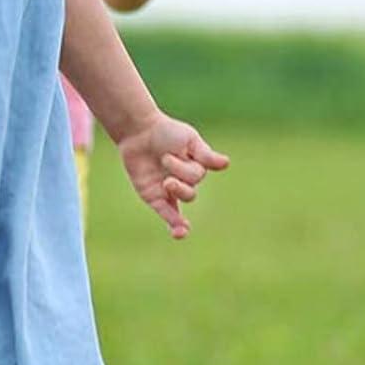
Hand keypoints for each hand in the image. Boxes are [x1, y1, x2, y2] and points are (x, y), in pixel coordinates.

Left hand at [116, 114, 228, 238]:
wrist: (137, 131)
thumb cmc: (165, 132)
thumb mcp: (189, 140)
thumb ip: (205, 155)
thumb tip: (226, 164)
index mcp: (195, 167)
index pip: (199, 176)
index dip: (188, 167)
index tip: (180, 151)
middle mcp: (184, 180)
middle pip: (192, 188)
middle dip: (182, 175)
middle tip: (165, 158)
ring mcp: (169, 190)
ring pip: (184, 198)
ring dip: (178, 190)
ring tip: (166, 181)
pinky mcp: (154, 197)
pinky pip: (167, 214)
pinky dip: (175, 224)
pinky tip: (180, 233)